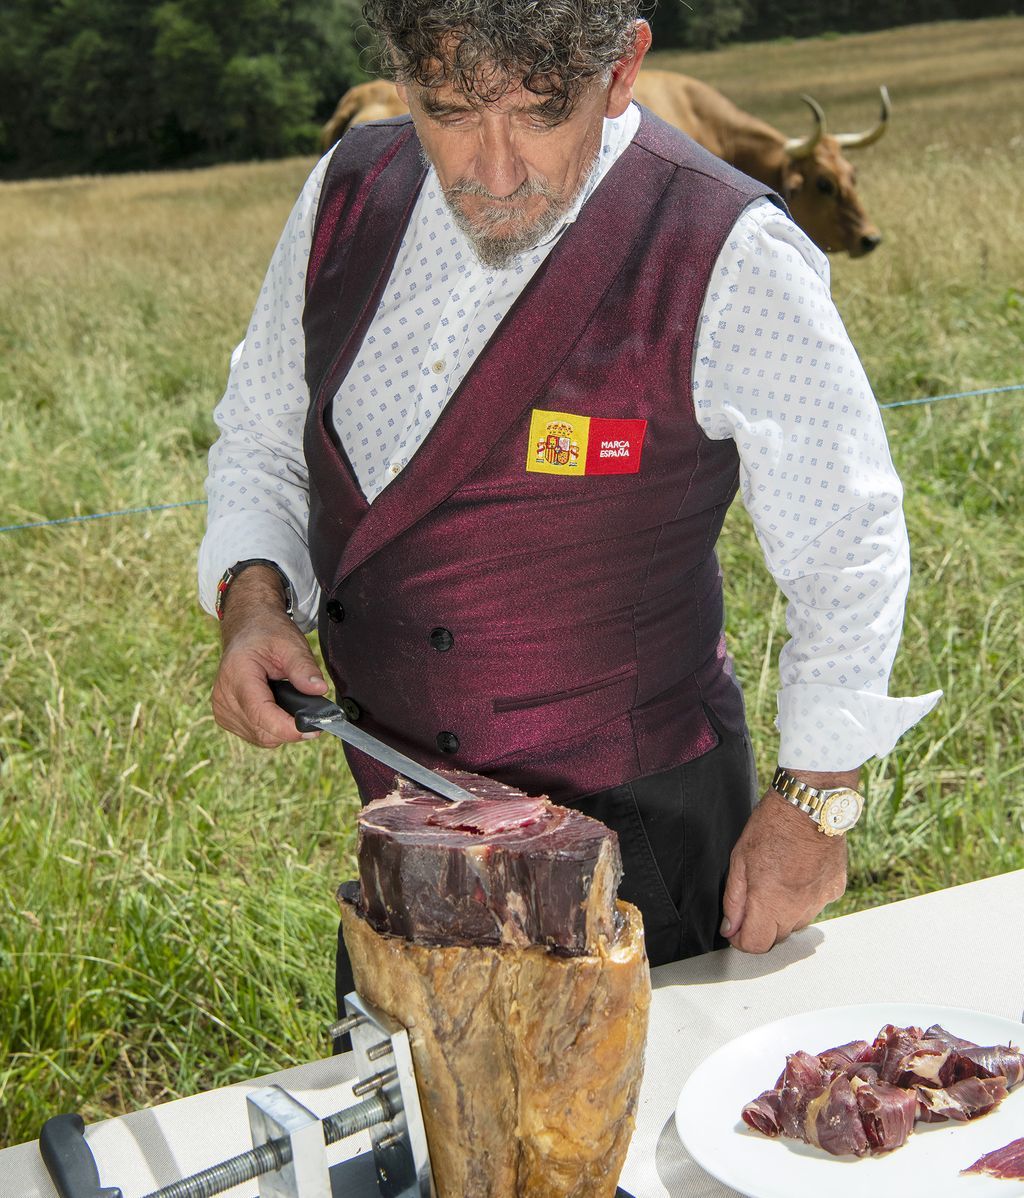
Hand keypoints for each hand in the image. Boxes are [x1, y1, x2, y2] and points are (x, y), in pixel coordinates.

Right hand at [211, 565, 328, 746]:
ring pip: (260, 737)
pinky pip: (254, 734)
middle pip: (262, 731)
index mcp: (237, 675)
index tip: (313, 729)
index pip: (260, 713)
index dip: (287, 727)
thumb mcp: (291, 643)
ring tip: (294, 707)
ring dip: (282, 730)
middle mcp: (224, 696)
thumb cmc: (267, 634)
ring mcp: (222, 709)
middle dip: (291, 729)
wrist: (247, 629)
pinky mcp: (225, 716)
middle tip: (314, 716)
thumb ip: (304, 667)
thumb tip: (319, 690)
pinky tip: (279, 710)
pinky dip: (271, 729)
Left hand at [721, 770, 855, 952]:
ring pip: (798, 923)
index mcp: (770, 902)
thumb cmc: (772, 826)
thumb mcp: (739, 859)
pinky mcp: (835, 890)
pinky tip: (799, 873)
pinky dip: (805, 897)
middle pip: (777, 937)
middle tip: (755, 896)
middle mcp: (798, 909)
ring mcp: (820, 901)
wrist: (810, 805)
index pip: (756, 945)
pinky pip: (816, 905)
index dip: (741, 939)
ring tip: (778, 879)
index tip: (736, 927)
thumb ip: (734, 899)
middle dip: (762, 925)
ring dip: (785, 913)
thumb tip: (730, 929)